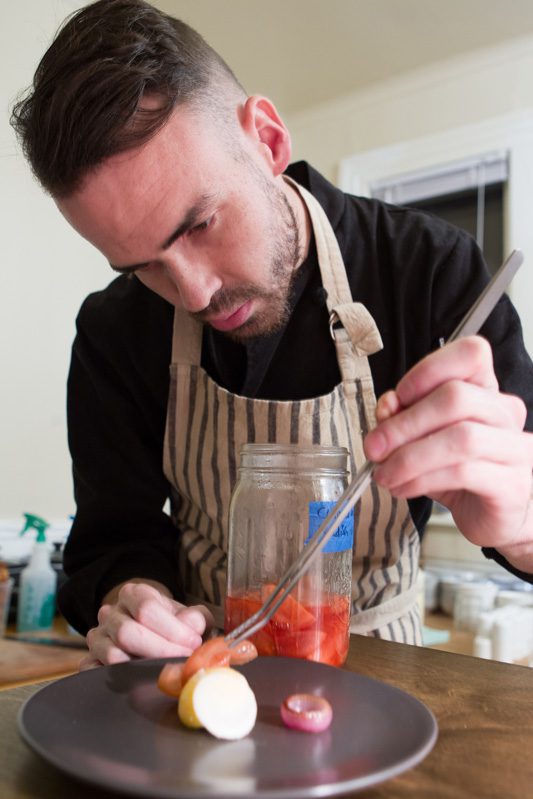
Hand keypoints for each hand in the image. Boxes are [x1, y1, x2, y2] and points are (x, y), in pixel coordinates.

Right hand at [79, 580, 213, 670]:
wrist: (148, 632)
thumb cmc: (169, 625)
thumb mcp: (186, 615)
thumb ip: (195, 618)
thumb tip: (193, 625)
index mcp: (132, 594)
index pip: (146, 608)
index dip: (172, 628)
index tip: (192, 643)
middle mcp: (110, 614)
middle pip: (127, 632)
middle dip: (160, 650)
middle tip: (182, 661)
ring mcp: (97, 638)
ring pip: (113, 655)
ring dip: (143, 667)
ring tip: (166, 672)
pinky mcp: (90, 662)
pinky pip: (97, 674)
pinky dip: (120, 681)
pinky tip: (142, 682)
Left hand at [364, 336, 532, 559]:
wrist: (494, 516)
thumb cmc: (461, 473)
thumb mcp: (423, 440)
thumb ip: (403, 419)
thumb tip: (387, 406)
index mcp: (486, 391)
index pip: (470, 354)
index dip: (428, 371)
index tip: (397, 399)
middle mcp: (505, 413)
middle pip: (456, 396)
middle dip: (404, 423)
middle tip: (374, 447)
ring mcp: (514, 447)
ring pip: (459, 437)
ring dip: (409, 456)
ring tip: (385, 474)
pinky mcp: (511, 484)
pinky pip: (462, 472)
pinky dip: (422, 480)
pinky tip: (403, 487)